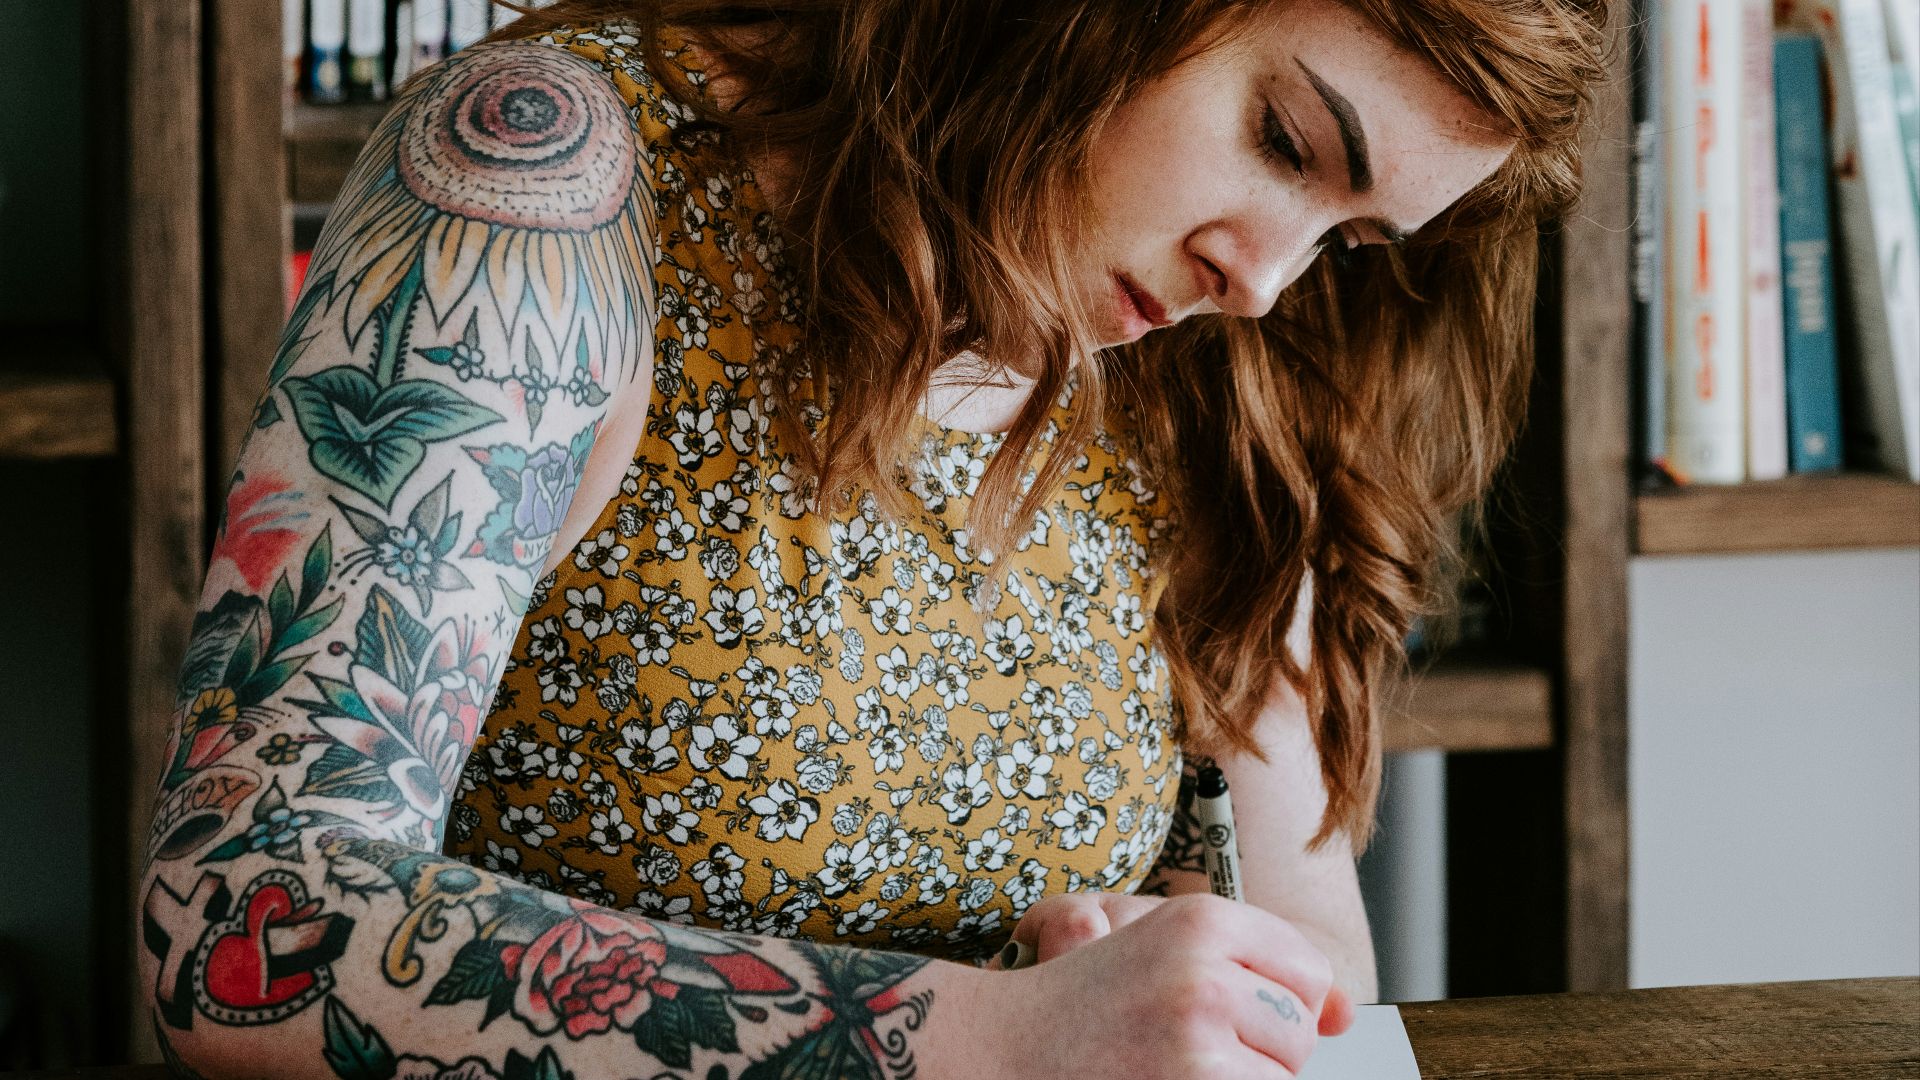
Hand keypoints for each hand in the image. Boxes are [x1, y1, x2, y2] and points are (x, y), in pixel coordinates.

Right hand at [966, 893, 1355, 1078]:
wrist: (1003, 1051)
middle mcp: (1207, 967)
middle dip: (1258, 1048)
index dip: (1274, 1002)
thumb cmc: (1086, 1006)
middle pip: (1300, 1028)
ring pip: (1284, 1075)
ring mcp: (1200, 1032)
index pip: (1308, 971)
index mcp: (1202, 921)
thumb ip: (1260, 967)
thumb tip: (1342, 1017)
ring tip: (1171, 1068)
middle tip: (1181, 1044)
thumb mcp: (1167, 954)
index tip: (1224, 1013)